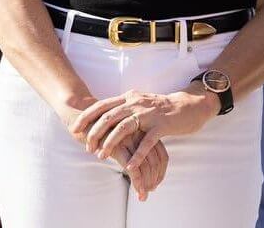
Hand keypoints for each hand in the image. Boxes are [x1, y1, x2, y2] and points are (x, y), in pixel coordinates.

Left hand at [69, 85, 217, 168]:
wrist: (189, 106)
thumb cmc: (162, 108)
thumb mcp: (140, 103)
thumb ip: (124, 107)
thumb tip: (103, 116)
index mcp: (130, 97)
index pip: (103, 105)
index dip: (87, 117)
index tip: (75, 130)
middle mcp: (137, 103)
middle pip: (110, 116)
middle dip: (95, 133)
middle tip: (87, 147)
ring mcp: (150, 114)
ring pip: (124, 127)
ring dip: (110, 143)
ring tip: (101, 156)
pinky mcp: (162, 125)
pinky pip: (147, 141)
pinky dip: (137, 154)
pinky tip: (130, 166)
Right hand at [106, 128, 169, 200]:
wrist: (84, 120)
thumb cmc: (104, 132)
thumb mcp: (122, 140)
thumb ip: (132, 149)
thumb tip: (138, 170)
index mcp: (145, 133)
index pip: (162, 155)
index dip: (161, 172)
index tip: (156, 183)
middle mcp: (140, 136)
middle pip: (156, 162)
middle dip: (154, 179)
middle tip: (149, 191)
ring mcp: (129, 141)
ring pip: (145, 166)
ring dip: (146, 184)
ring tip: (142, 195)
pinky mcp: (117, 147)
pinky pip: (132, 168)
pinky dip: (137, 182)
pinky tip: (136, 192)